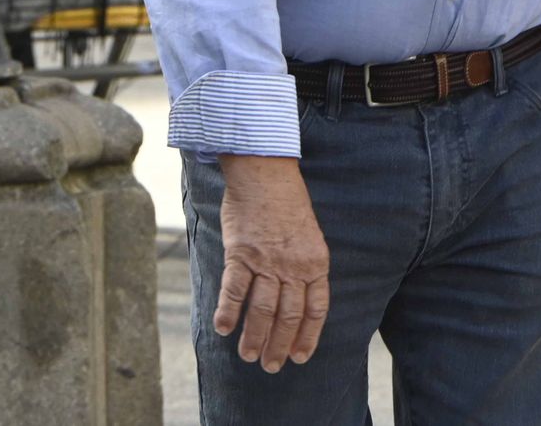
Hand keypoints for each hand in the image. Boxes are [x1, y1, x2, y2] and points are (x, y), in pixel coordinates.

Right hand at [213, 156, 329, 372]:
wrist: (267, 173)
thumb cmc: (288, 204)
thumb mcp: (309, 236)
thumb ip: (304, 266)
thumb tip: (296, 297)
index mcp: (316, 261)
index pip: (316, 308)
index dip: (308, 335)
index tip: (300, 356)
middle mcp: (294, 265)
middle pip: (289, 315)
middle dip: (280, 345)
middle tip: (271, 366)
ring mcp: (267, 260)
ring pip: (262, 309)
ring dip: (254, 337)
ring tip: (249, 356)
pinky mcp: (241, 253)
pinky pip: (235, 289)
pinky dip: (229, 311)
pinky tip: (223, 329)